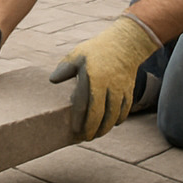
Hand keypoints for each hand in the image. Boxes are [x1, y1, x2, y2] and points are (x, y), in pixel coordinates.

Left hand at [49, 14, 160, 140]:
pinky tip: (113, 124)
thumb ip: (65, 68)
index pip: (84, 104)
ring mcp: (120, 89)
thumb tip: (52, 80)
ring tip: (98, 134)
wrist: (126, 44)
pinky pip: (125, 110)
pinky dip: (119, 119)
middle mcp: (107, 86)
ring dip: (106, 128)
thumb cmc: (98, 49)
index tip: (74, 130)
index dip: (79, 119)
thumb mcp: (78, 54)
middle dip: (93, 129)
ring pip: (114, 115)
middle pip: (100, 114)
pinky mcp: (129, 90)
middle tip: (86, 138)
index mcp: (92, 78)